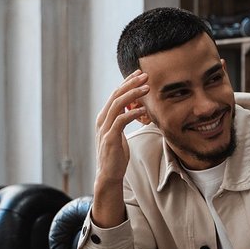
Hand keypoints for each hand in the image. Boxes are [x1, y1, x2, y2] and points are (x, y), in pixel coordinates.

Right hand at [91, 69, 148, 226]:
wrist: (109, 174)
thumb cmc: (116, 154)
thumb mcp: (119, 133)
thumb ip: (123, 119)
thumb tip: (134, 108)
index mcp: (104, 117)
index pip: (115, 94)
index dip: (127, 83)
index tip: (140, 74)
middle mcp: (102, 120)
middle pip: (116, 95)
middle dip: (131, 83)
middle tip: (145, 75)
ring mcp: (105, 129)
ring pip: (118, 104)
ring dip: (133, 94)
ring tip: (147, 88)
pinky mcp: (110, 138)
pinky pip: (121, 120)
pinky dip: (133, 113)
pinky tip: (143, 109)